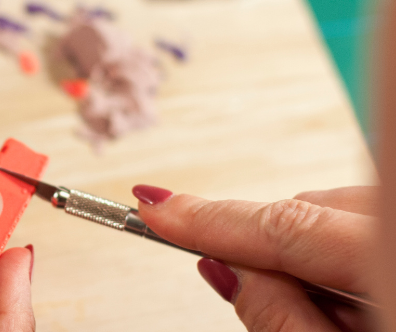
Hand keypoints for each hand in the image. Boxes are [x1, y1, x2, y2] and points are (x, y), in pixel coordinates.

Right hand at [134, 185, 376, 331]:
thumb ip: (279, 319)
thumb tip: (227, 270)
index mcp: (387, 258)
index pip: (282, 224)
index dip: (208, 218)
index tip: (155, 208)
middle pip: (307, 210)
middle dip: (270, 249)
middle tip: (261, 300)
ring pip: (336, 210)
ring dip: (311, 253)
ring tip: (336, 317)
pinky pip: (363, 217)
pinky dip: (344, 249)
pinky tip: (364, 297)